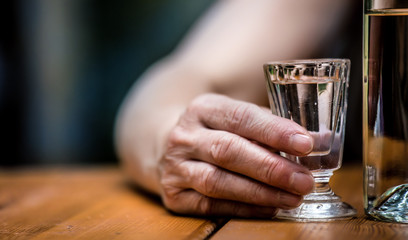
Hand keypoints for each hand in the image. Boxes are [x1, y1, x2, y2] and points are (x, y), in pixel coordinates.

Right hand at [159, 93, 313, 216]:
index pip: (240, 117)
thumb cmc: (214, 130)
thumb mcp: (235, 117)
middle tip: (303, 180)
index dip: (274, 131)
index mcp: (203, 108)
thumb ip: (271, 127)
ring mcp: (175, 167)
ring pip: (217, 182)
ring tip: (292, 198)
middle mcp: (184, 136)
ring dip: (259, 192)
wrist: (166, 144)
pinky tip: (269, 207)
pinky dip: (244, 208)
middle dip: (270, 168)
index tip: (305, 144)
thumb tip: (320, 141)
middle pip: (227, 151)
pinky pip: (211, 206)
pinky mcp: (174, 195)